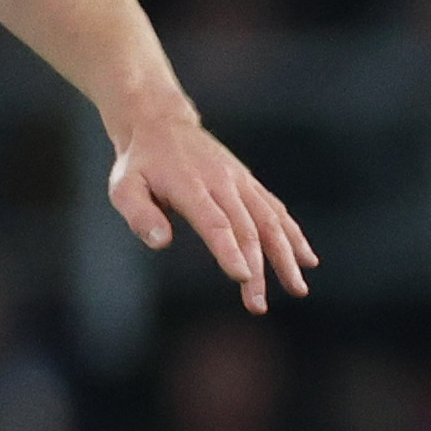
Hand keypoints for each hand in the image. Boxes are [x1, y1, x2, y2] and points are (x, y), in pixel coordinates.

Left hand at [108, 110, 317, 313]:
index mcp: (191, 186)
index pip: (215, 223)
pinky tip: (306, 259)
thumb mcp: (123, 185)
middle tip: (258, 305)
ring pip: (269, 221)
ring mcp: (240, 182)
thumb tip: (161, 242)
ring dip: (286, 256)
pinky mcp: (248, 183)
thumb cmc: (139, 163)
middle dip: (257, 269)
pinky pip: (275, 210)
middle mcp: (222, 183)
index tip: (243, 277)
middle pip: (246, 230)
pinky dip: (293, 234)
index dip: (230, 250)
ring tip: (297, 289)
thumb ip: (139, 214)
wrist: (161, 124)